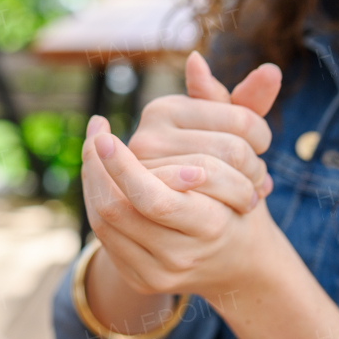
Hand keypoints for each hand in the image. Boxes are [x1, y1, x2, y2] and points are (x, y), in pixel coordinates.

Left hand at [82, 120, 285, 299]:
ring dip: (93, 182)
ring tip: (94, 151)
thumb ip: (227, 103)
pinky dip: (96, 203)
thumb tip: (196, 60)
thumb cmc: (241, 194)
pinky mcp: (146, 279)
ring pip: (108, 222)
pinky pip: (106, 237)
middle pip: (122, 211)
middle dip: (100, 170)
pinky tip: (99, 176)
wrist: (241, 262)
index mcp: (214, 220)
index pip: (153, 195)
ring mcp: (166, 269)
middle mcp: (188, 250)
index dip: (118, 163)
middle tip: (95, 136)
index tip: (100, 129)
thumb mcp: (244, 149)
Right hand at [128, 52, 281, 212]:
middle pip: (234, 150)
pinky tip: (234, 211)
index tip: (260, 153)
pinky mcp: (149, 204)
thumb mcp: (224, 132)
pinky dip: (227, 208)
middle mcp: (147, 135)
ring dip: (245, 192)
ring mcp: (144, 172)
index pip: (241, 118)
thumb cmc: (206, 170)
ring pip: (222, 177)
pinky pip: (204, 203)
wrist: (176, 225)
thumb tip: (272, 70)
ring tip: (250, 199)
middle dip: (255, 170)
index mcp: (165, 108)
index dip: (263, 139)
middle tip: (259, 184)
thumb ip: (247, 102)